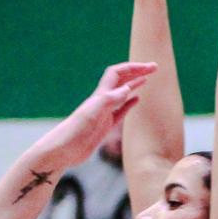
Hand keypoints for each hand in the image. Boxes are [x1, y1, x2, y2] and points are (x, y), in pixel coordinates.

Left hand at [30, 62, 156, 177]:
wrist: (63, 151)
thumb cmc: (75, 132)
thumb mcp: (93, 114)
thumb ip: (109, 100)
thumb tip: (127, 89)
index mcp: (100, 96)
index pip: (118, 73)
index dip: (133, 68)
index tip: (149, 68)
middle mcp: (102, 101)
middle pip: (122, 80)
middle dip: (137, 72)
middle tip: (154, 68)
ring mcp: (104, 113)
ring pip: (122, 94)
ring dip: (134, 84)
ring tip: (147, 79)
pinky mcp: (104, 126)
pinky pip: (120, 111)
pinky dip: (129, 103)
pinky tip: (136, 100)